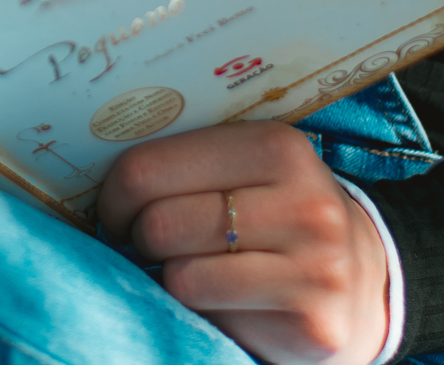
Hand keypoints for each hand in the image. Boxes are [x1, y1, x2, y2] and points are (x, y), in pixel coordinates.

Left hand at [98, 122, 389, 364]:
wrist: (369, 279)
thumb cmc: (282, 211)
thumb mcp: (251, 165)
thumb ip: (191, 156)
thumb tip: (98, 164)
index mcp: (276, 146)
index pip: (149, 166)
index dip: (115, 193)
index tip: (115, 207)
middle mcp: (303, 203)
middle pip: (161, 223)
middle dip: (139, 237)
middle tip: (147, 240)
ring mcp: (314, 267)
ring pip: (182, 274)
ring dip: (171, 275)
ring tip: (191, 265)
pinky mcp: (313, 322)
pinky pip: (214, 315)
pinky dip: (204, 310)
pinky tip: (226, 298)